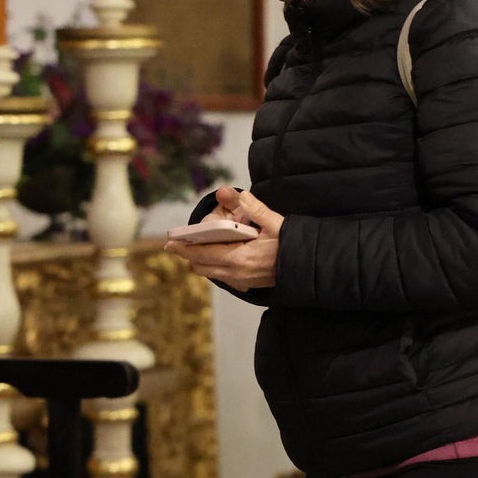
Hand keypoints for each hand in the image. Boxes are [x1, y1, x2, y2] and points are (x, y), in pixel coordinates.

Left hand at [164, 191, 284, 290]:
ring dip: (202, 262)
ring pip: (211, 273)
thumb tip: (235, 193)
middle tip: (180, 244)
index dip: (185, 249)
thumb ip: (255, 208)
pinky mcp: (248, 285)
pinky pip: (223, 277)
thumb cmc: (292, 243)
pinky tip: (220, 256)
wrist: (308, 266)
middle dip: (189, 256)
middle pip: (202, 267)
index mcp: (240, 257)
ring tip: (198, 248)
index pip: (204, 254)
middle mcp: (237, 273)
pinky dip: (216, 267)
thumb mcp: (276, 223)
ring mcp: (242, 281)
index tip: (169, 243)